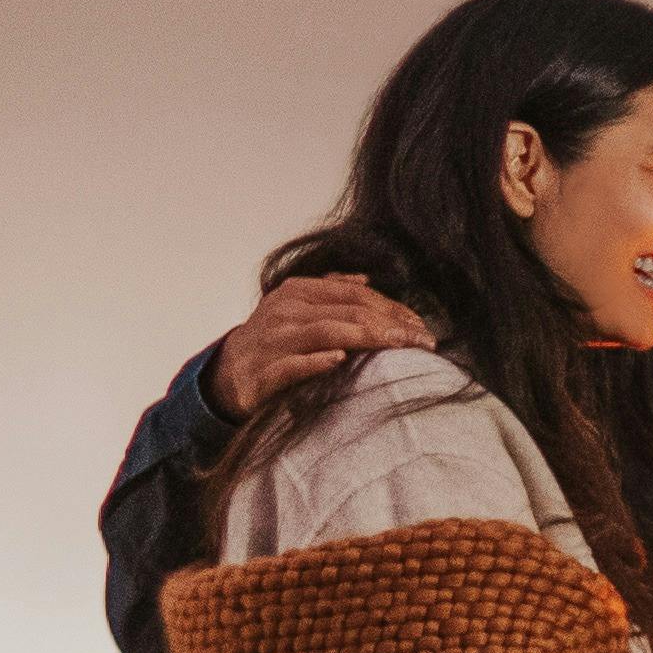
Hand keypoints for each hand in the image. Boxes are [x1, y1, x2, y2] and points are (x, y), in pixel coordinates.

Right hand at [206, 272, 436, 419]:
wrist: (227, 372)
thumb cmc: (273, 340)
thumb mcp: (296, 307)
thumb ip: (329, 292)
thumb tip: (364, 280)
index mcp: (299, 292)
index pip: (356, 295)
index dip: (393, 309)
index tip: (422, 327)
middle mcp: (287, 310)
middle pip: (350, 312)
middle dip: (393, 325)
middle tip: (425, 340)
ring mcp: (275, 340)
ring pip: (328, 333)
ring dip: (369, 339)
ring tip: (401, 347)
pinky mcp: (265, 372)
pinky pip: (294, 364)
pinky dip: (318, 361)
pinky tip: (340, 360)